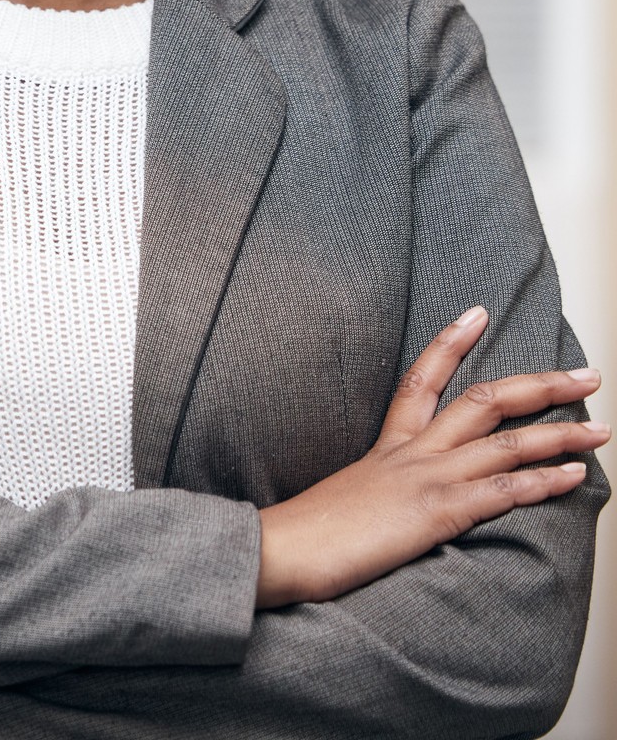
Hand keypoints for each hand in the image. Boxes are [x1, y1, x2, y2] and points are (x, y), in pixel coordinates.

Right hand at [256, 306, 606, 607]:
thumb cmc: (304, 533)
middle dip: (539, 386)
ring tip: (601, 428)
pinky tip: (576, 476)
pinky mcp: (436, 512)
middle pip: (482, 403)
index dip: (451, 343)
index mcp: (386, 448)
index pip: (420, 380)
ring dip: (560, 433)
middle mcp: (410, 454)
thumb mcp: (342, 498)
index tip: (478, 313)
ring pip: (505, 443)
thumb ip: (372, 490)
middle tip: (584, 375)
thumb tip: (384, 501)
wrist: (278, 549)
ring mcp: (425, 480)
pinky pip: (502, 491)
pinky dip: (544, 481)